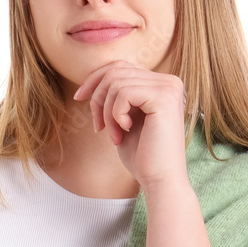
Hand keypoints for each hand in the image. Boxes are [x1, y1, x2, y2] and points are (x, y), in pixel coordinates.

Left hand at [73, 59, 188, 189]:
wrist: (159, 180)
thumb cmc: (141, 155)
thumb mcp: (124, 119)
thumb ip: (117, 96)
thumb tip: (93, 78)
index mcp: (161, 84)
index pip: (120, 66)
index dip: (94, 79)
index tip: (79, 97)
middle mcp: (169, 81)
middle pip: (115, 71)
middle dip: (98, 99)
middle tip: (99, 127)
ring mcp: (168, 87)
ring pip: (116, 82)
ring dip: (106, 112)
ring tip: (114, 134)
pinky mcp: (164, 97)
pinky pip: (123, 93)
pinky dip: (115, 114)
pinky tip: (125, 131)